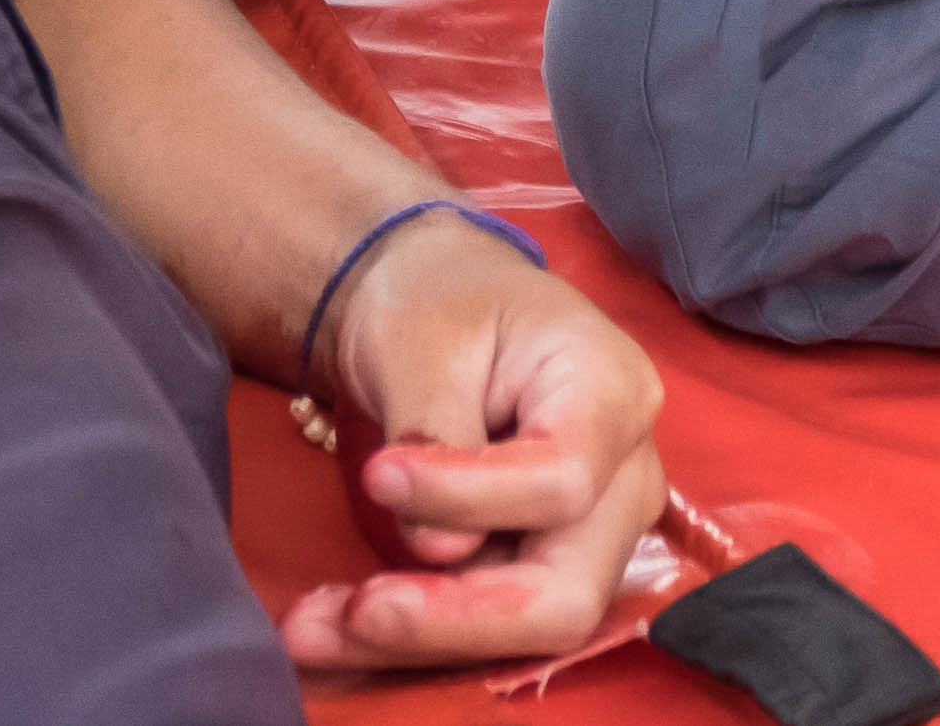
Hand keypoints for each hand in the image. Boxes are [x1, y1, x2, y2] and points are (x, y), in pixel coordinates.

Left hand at [281, 211, 667, 667]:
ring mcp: (594, 532)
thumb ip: (437, 431)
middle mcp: (626, 478)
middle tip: (353, 613)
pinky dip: (414, 631)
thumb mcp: (424, 336)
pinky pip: (492, 615)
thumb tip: (439, 553)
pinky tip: (331, 627)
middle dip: (456, 617)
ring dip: (421, 640)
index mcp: (611, 393)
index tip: (378, 476)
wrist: (436, 302)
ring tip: (312, 631)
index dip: (469, 495)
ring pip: (529, 622)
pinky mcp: (543, 562)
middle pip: (566, 589)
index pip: (562, 481)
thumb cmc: (440, 299)